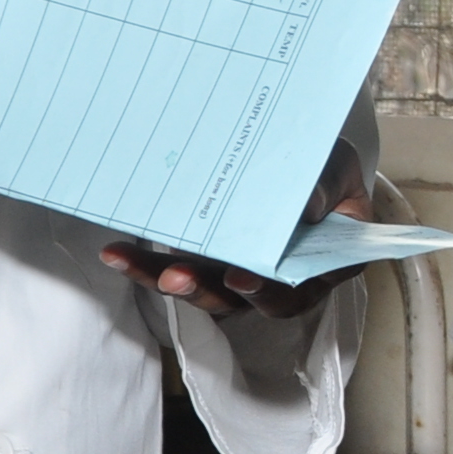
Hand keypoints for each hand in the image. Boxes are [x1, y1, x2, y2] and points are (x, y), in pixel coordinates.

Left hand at [99, 142, 369, 320]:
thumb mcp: (334, 164)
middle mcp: (281, 279)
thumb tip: (308, 207)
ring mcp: (239, 273)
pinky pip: (175, 273)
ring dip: (172, 283)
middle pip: (246, 300)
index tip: (242, 278)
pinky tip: (118, 252)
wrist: (292, 153)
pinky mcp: (205, 264)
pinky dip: (146, 267)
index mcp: (324, 263)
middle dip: (208, 290)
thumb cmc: (322, 165)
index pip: (301, 287)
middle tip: (179, 278)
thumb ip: (326, 184)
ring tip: (142, 266)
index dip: (271, 290)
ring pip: (206, 292)